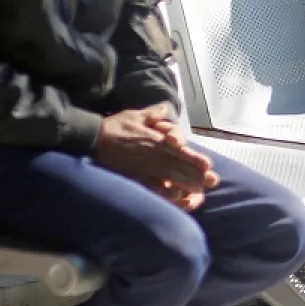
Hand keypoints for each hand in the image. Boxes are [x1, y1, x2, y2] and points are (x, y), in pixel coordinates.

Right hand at [96, 106, 218, 208]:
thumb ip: (153, 114)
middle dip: (196, 174)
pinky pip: (150, 185)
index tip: (208, 165)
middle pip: (178, 165)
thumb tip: (165, 109)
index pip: (179, 151)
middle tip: (213, 181)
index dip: (194, 158)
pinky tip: (174, 197)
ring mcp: (143, 166)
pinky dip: (162, 191)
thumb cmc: (114, 126)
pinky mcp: (133, 176)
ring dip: (185, 183)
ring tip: (201, 190)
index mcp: (155, 140)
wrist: (91, 139)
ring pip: (168, 176)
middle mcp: (153, 154)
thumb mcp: (135, 115)